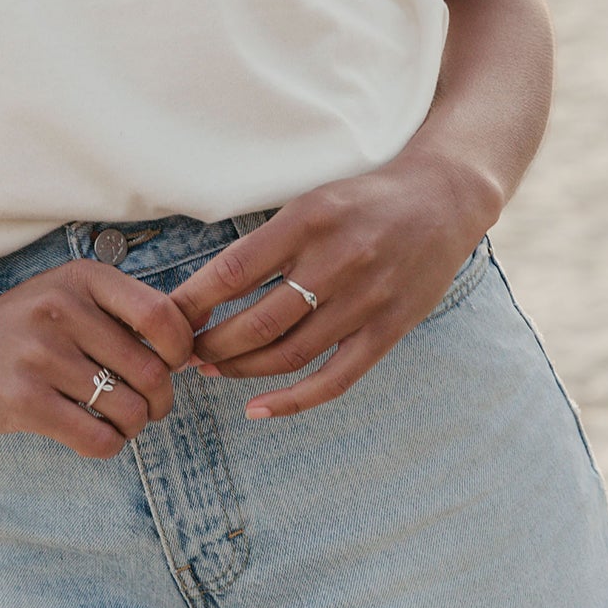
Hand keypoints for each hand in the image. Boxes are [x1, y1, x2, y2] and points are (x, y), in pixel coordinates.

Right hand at [0, 261, 195, 458]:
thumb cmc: (21, 326)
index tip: (168, 365)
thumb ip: (124, 308)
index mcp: (83, 278)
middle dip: (160, 401)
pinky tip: (93, 435)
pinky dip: (108, 445)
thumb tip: (196, 333)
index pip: (164, 317)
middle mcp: (63, 310)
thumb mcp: (69, 294)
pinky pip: (97, 438)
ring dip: (133, 426)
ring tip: (117, 421)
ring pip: (128, 410)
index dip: (181, 351)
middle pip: (152, 373)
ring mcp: (41, 355)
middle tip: (146, 407)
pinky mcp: (23, 400)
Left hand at [167, 154, 497, 418]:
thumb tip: (206, 286)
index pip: (234, 270)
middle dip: (210, 345)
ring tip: (210, 369)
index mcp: (308, 220)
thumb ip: (268, 241)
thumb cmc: (363, 199)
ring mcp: (367, 300)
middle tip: (179, 352)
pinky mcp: (390, 328)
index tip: (163, 319)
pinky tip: (258, 409)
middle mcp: (337, 261)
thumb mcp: (310, 202)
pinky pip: (335, 378)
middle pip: (258, 322)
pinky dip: (293, 400)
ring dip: (241, 369)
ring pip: (290, 354)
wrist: (443, 198)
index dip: (192, 302)